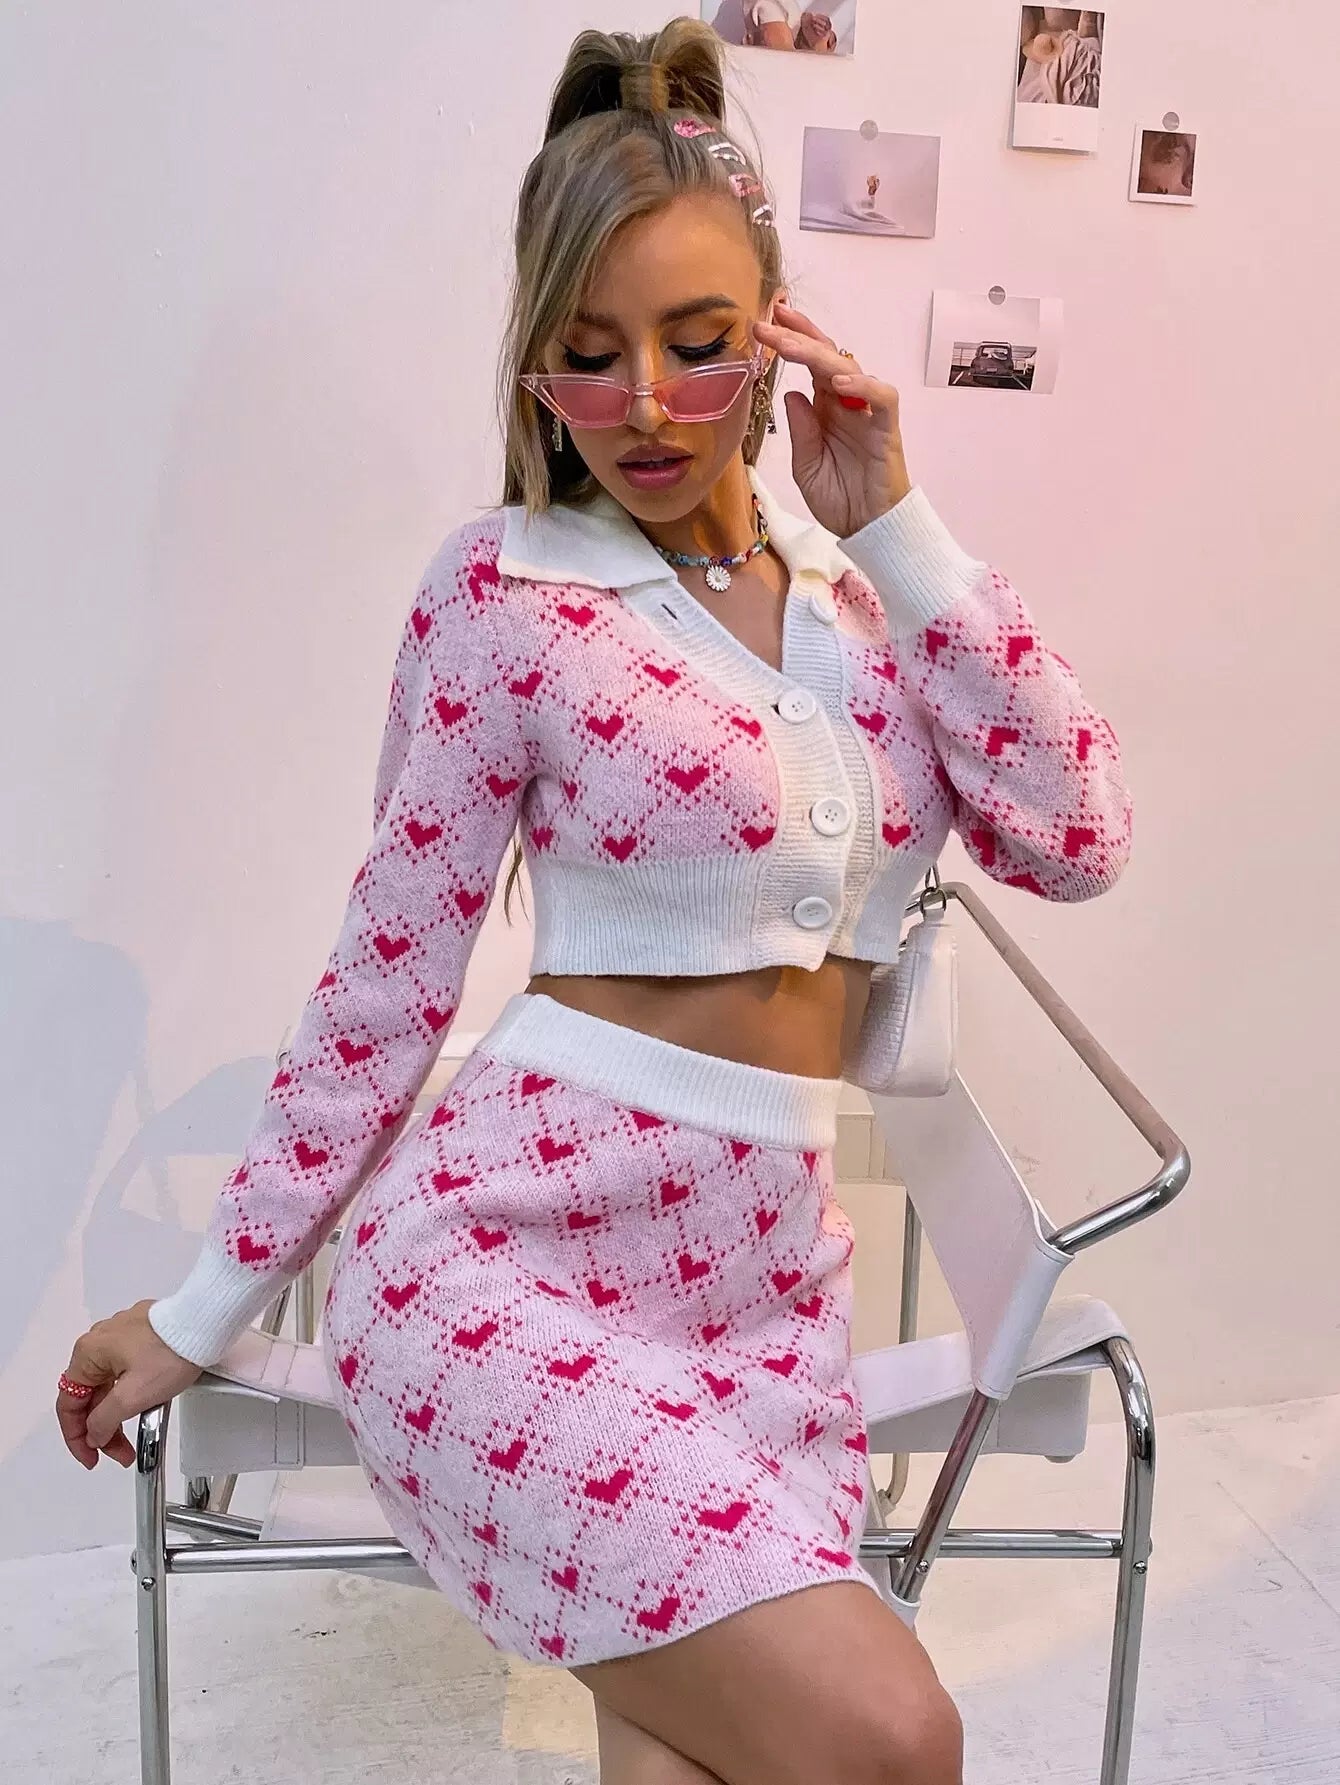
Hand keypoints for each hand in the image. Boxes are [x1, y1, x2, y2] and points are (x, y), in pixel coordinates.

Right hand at [56, 1300, 204, 1468]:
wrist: (205, 1323)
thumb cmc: (171, 1353)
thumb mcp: (132, 1397)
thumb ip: (103, 1421)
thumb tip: (93, 1435)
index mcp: (88, 1352)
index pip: (68, 1404)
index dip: (76, 1438)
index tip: (91, 1458)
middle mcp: (100, 1340)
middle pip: (91, 1396)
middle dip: (103, 1430)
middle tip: (121, 1454)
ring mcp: (122, 1335)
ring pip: (110, 1384)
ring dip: (119, 1414)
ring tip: (135, 1438)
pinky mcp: (143, 1334)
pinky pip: (126, 1371)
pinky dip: (131, 1394)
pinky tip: (145, 1408)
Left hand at [752, 303, 911, 538]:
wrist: (869, 529)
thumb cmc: (840, 499)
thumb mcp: (806, 466)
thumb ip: (800, 429)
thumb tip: (789, 392)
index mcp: (825, 408)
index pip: (810, 364)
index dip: (791, 341)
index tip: (764, 323)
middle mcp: (847, 402)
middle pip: (826, 356)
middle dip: (798, 335)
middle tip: (771, 320)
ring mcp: (868, 412)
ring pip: (849, 368)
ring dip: (819, 354)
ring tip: (790, 346)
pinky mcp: (887, 428)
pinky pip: (882, 396)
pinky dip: (863, 385)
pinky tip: (837, 382)